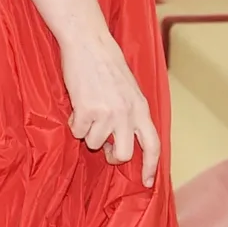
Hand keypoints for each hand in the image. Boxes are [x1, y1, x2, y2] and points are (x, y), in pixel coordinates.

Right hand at [61, 34, 160, 186]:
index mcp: (141, 108)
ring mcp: (107, 112)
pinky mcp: (87, 110)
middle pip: (123, 154)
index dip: (151, 166)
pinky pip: (78, 132)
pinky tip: (78, 106)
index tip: (147, 182)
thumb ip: (131, 114)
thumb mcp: (129, 90)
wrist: (88, 44)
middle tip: (105, 147)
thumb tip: (123, 140)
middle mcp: (127, 113)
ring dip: (87, 132)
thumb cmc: (107, 65)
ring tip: (87, 111)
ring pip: (95, 143)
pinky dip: (74, 123)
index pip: (153, 144)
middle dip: (111, 156)